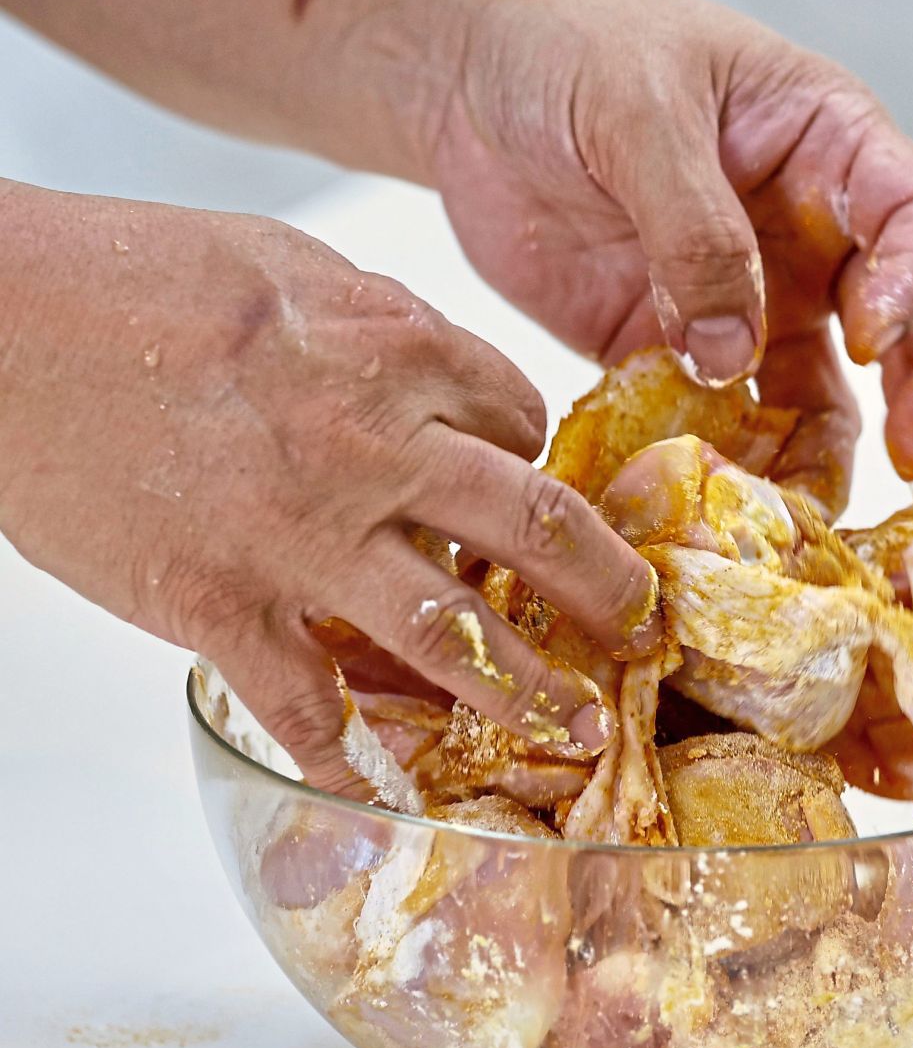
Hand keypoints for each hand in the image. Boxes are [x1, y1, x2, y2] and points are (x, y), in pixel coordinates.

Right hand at [0, 183, 660, 792]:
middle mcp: (372, 451)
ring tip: (581, 724)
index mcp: (394, 353)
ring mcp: (300, 538)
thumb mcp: (291, 263)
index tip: (535, 481)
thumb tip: (441, 367)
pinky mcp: (217, 606)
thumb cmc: (133, 272)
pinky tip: (384, 784)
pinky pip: (307, 703)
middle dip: (605, 582)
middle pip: (534, 529)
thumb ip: (383, 319)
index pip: (520, 420)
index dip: (539, 454)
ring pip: (452, 634)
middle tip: (642, 620)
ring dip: (528, 689)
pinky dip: (349, 753)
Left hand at [420, 0, 912, 517]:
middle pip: (897, 323)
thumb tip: (731, 352)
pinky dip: (733, 462)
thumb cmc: (567, 50)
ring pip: (816, 393)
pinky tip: (727, 499)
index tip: (871, 334)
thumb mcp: (638, 115)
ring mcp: (747, 302)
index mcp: (824, 145)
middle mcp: (804, 235)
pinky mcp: (679, 354)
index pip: (912, 216)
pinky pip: (725, 420)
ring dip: (823, 450)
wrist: (472, 93)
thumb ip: (693, 230)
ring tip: (811, 505)